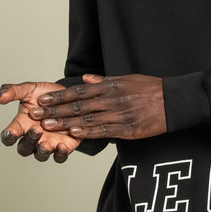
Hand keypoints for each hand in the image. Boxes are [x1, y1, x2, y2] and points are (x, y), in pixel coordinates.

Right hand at [0, 81, 81, 162]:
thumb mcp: (30, 89)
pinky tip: (62, 145)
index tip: (11, 132)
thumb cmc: (46, 96)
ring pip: (40, 155)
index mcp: (21, 126)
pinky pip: (60, 156)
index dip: (8, 136)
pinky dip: (60, 153)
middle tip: (36, 129)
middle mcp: (32, 138)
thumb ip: (14, 91)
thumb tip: (1, 98)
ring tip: (46, 144)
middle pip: (24, 148)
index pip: (8, 137)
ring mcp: (47, 144)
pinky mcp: (63, 146)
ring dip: (42, 152)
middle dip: (29, 140)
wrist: (70, 96)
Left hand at [30, 74, 166, 140]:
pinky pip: (103, 131)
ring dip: (64, 123)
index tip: (42, 100)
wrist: (174, 101)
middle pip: (78, 105)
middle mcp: (112, 99)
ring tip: (46, 126)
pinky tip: (73, 134)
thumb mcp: (128, 79)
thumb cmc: (151, 89)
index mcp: (111, 86)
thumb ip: (105, 80)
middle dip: (54, 110)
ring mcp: (119, 114)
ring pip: (86, 119)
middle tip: (35, 114)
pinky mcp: (128, 129)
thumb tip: (87, 77)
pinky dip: (87, 132)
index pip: (79, 90)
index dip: (59, 96)